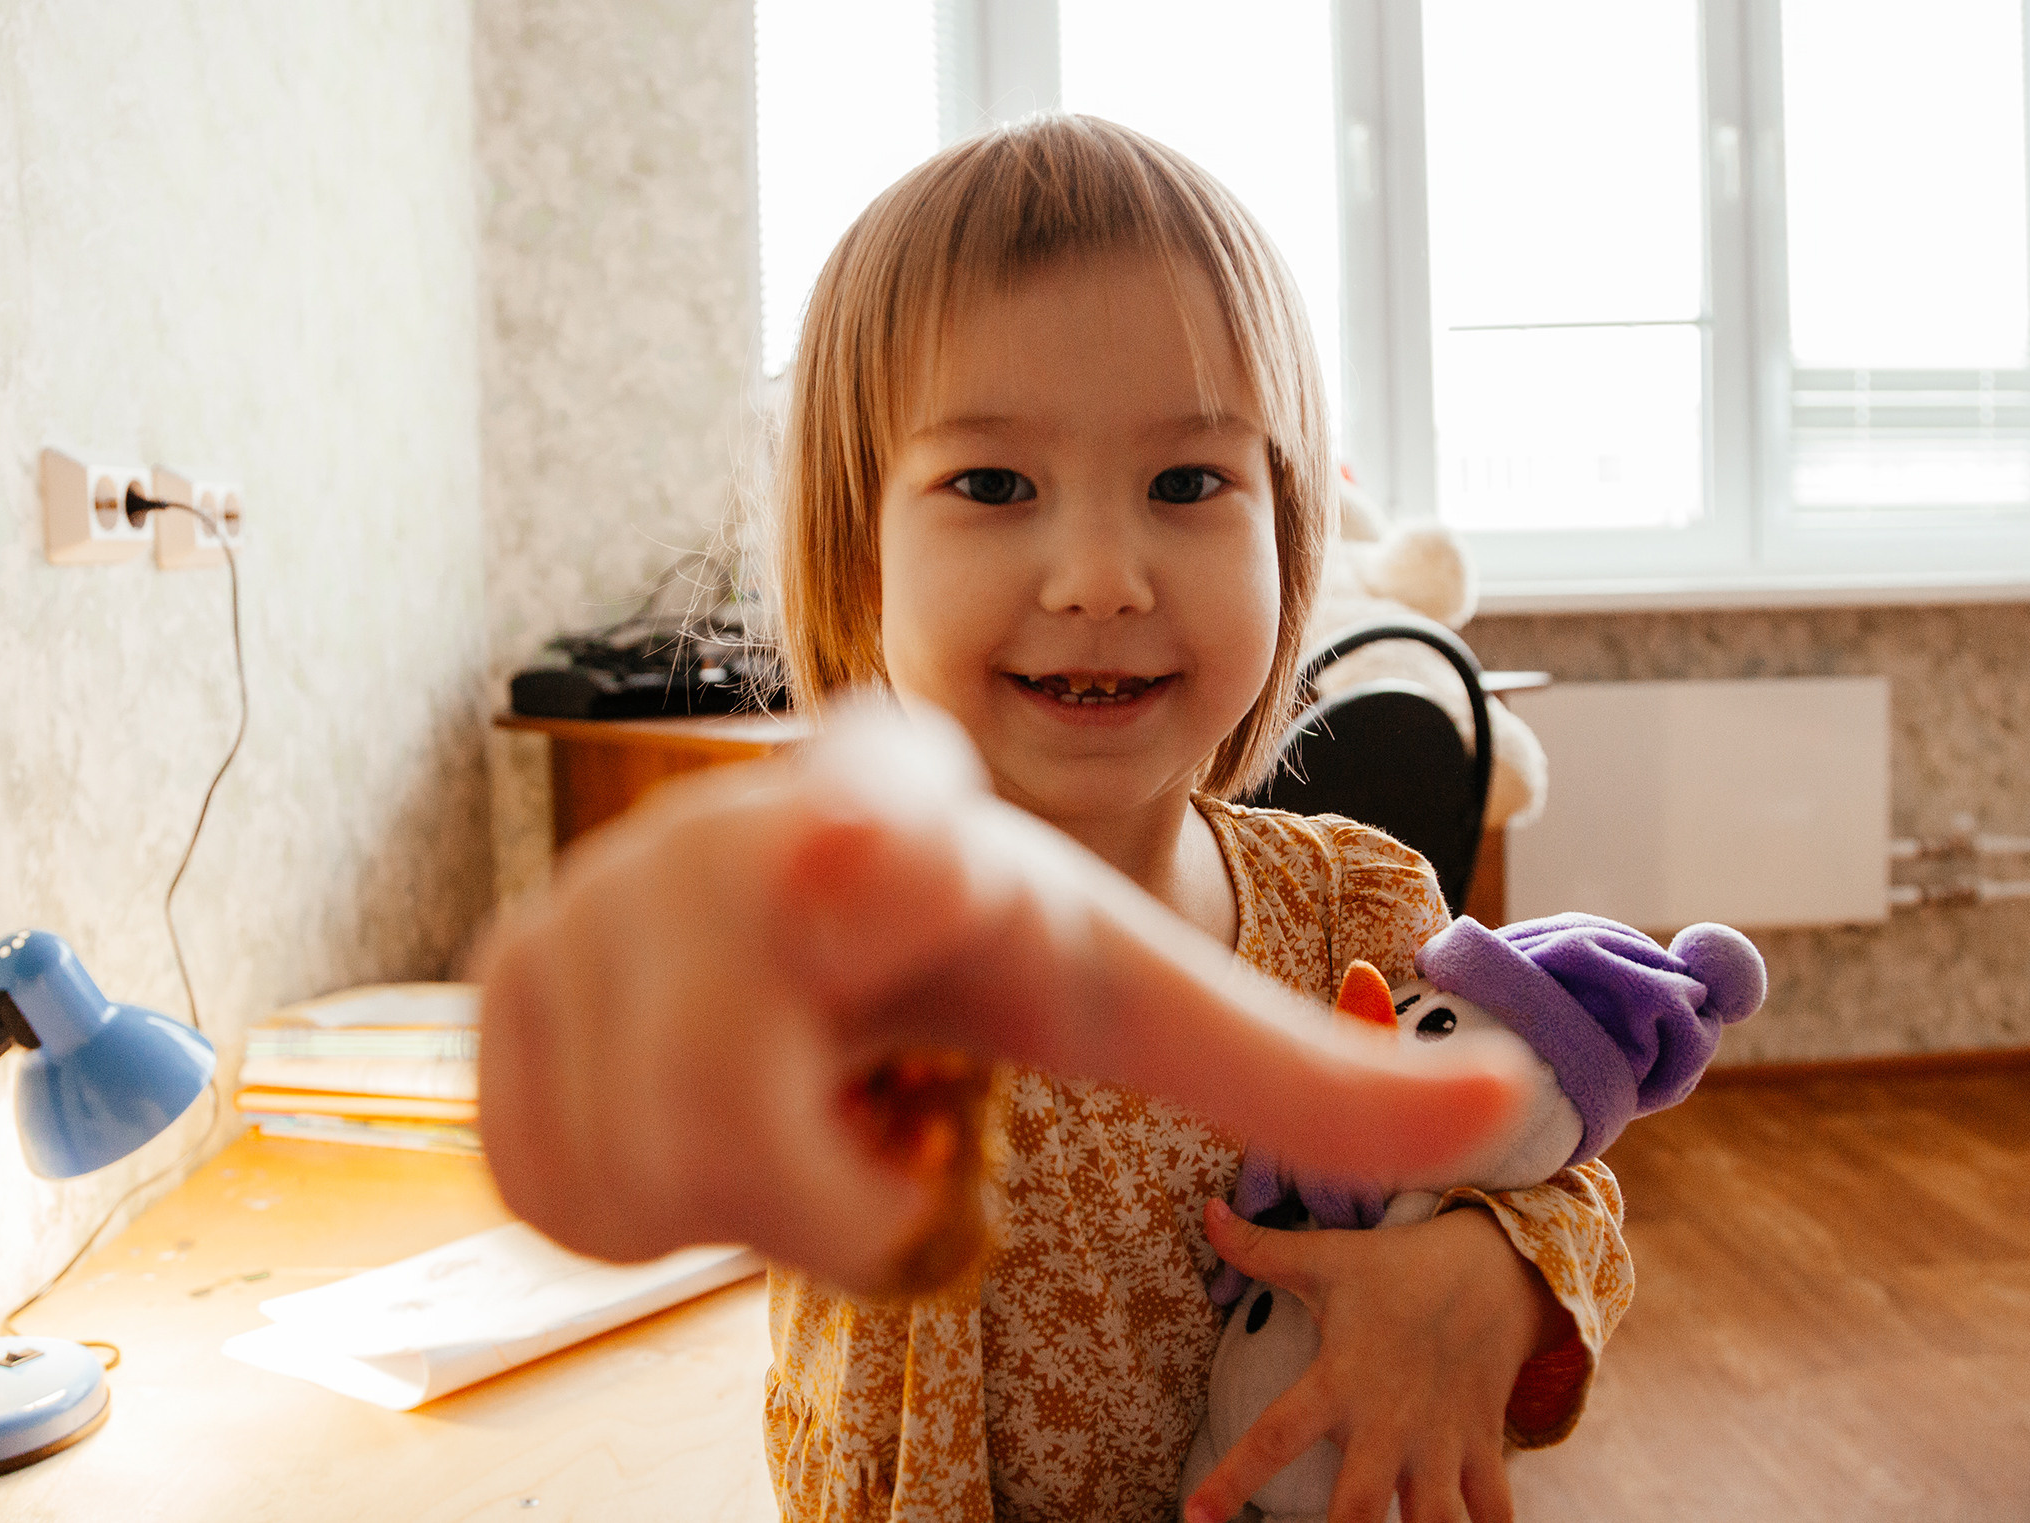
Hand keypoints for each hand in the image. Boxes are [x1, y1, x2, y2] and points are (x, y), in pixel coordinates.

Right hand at [473, 703, 1529, 1296]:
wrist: (817, 882)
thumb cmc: (988, 943)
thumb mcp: (1140, 1005)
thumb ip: (1313, 1080)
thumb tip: (1531, 1116)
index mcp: (904, 826)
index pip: (870, 835)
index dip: (872, 855)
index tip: (891, 854)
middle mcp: (720, 848)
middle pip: (738, 1137)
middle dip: (839, 1199)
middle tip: (896, 1124)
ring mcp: (581, 917)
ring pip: (642, 1189)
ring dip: (753, 1204)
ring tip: (813, 1101)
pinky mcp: (498, 997)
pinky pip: (560, 1200)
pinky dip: (653, 1204)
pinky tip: (723, 1112)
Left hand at [1186, 1199, 1573, 1522]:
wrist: (1494, 1267)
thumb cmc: (1396, 1268)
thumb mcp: (1327, 1258)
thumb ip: (1260, 1251)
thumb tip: (1205, 1214)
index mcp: (1340, 1380)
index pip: (1273, 1437)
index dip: (1233, 1478)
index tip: (1196, 1518)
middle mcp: (1388, 1422)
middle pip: (1358, 1506)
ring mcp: (1439, 1441)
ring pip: (1432, 1521)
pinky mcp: (1482, 1447)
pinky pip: (1492, 1510)